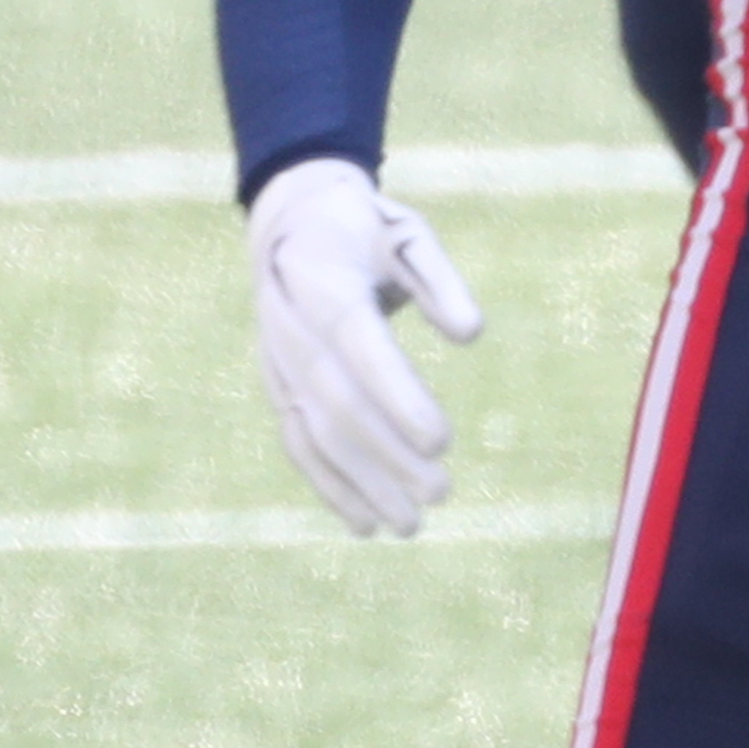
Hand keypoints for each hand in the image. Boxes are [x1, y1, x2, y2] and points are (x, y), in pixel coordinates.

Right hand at [248, 156, 484, 535]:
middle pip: (339, 404)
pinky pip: (299, 444)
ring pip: (317, 434)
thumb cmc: (367, 230)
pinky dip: (330, 486)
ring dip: (362, 484)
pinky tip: (364, 524)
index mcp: (323, 284)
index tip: (442, 443)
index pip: (358, 349)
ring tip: (411, 525)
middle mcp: (290, 331)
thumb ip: (439, 282)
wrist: (290, 222)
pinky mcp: (276, 389)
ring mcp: (276, 365)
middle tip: (441, 494)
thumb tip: (472, 335)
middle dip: (388, 455)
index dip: (398, 398)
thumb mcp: (408, 235)